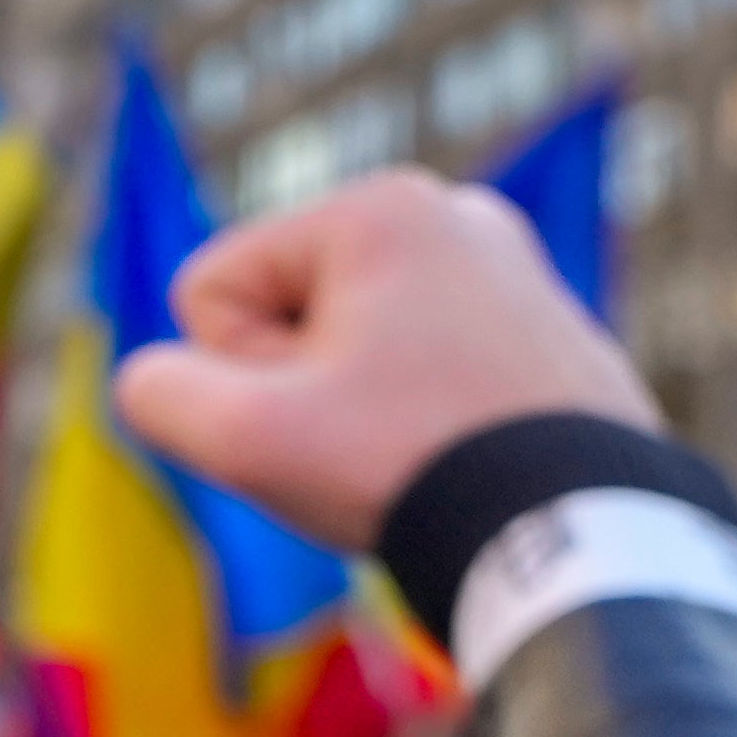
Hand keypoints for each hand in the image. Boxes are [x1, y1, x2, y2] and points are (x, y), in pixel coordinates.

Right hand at [112, 171, 656, 553]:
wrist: (579, 531)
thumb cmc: (409, 468)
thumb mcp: (245, 441)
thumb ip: (159, 394)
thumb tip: (158, 380)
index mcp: (377, 206)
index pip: (215, 288)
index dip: (240, 375)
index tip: (320, 417)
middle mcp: (453, 211)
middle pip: (288, 310)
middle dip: (303, 385)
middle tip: (372, 441)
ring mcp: (511, 266)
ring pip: (356, 344)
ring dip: (358, 404)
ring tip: (422, 449)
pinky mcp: (545, 326)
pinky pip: (427, 368)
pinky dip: (427, 415)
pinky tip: (468, 454)